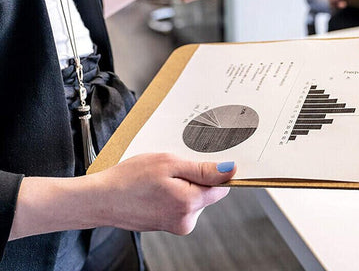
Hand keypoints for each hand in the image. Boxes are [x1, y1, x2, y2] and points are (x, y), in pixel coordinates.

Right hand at [11, 153, 235, 239]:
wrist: (101, 199)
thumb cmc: (131, 178)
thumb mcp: (169, 163)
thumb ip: (203, 170)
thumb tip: (230, 171)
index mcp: (189, 204)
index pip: (222, 187)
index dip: (216, 171)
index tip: (204, 160)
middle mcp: (186, 220)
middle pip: (207, 192)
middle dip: (195, 176)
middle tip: (173, 165)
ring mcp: (175, 225)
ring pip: (193, 197)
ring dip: (183, 184)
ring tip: (160, 177)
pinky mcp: (166, 225)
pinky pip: (180, 203)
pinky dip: (172, 192)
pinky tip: (156, 186)